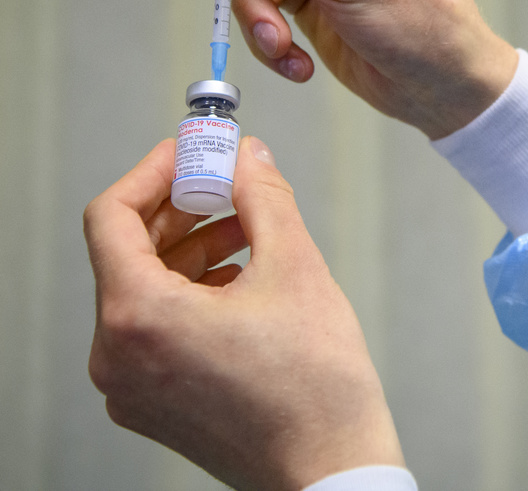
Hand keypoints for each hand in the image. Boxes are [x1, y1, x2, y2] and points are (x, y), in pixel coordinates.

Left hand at [85, 138, 404, 490]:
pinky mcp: (151, 406)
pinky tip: (243, 283)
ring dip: (190, 250)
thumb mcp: (295, 268)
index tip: (192, 154)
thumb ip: (263, 198)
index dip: (152, 172)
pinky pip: (154, 330)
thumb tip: (249, 155)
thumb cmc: (315, 384)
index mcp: (139, 317)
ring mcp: (130, 387)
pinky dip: (190, 294)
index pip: (111, 217)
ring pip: (142, 292)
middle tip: (228, 181)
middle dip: (179, 209)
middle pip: (126, 254)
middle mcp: (117, 356)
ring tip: (250, 233)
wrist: (330, 469)